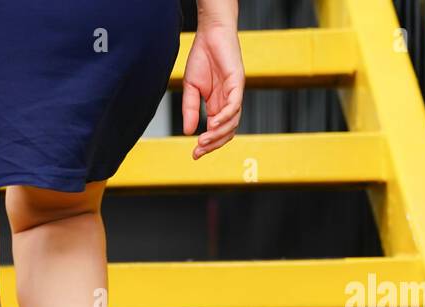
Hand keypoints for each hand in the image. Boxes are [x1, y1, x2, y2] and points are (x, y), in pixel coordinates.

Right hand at [182, 18, 244, 158]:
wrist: (210, 34)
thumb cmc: (202, 58)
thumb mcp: (191, 89)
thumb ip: (190, 110)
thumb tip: (187, 132)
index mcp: (217, 105)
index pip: (216, 131)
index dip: (207, 145)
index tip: (194, 154)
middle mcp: (228, 102)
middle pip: (226, 132)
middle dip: (213, 144)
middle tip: (198, 151)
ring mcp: (234, 93)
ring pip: (232, 122)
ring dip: (218, 134)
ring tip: (203, 140)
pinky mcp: (237, 83)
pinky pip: (234, 105)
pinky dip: (225, 117)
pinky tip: (213, 124)